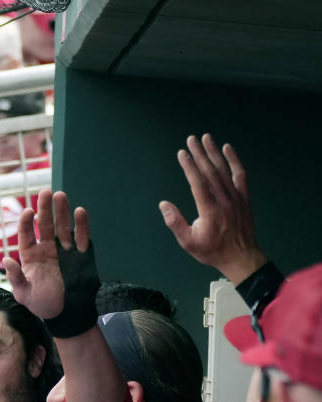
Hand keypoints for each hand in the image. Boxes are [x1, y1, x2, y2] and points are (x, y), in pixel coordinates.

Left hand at [3, 189, 89, 319]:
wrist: (66, 313)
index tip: (29, 211)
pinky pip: (81, 237)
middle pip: (45, 224)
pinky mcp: (81, 254)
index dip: (27, 222)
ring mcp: (64, 250)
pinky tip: (79, 211)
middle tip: (45, 191)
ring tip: (60, 195)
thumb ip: (16, 277)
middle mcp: (46, 249)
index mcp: (30, 256)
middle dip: (45, 208)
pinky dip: (81, 225)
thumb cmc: (41, 304)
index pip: (26, 234)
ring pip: (62, 226)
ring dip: (62, 211)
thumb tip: (6, 259)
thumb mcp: (24, 294)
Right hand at [159, 134, 264, 283]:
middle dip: (199, 154)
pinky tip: (227, 149)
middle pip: (210, 172)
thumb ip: (175, 223)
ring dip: (214, 153)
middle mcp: (224, 200)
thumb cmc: (212, 251)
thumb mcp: (188, 242)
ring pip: (224, 170)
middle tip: (191, 139)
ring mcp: (236, 197)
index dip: (189, 167)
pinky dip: (234, 160)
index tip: (182, 153)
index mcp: (209, 211)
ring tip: (205, 138)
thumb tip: (163, 204)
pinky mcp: (243, 197)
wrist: (241, 257)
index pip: (198, 183)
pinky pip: (239, 175)